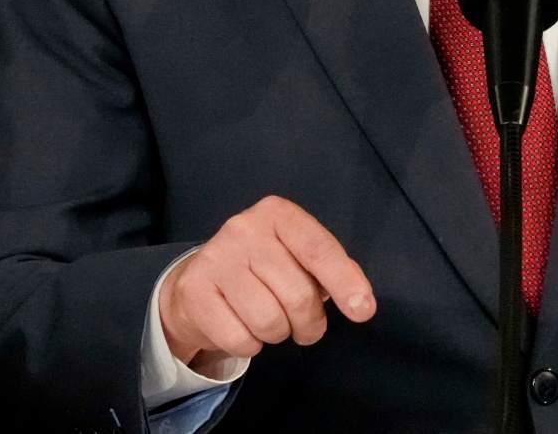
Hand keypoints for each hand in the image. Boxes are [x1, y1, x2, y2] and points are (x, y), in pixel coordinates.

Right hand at [159, 195, 375, 375]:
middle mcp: (244, 229)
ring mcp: (216, 258)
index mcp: (277, 213)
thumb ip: (328, 269)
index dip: (344, 282)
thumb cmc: (261, 268)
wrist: (199, 282)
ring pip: (269, 321)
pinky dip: (250, 345)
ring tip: (272, 323)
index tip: (363, 310)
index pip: (318, 249)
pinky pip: (240, 339)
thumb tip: (360, 301)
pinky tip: (243, 327)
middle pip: (297, 294)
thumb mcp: (295, 256)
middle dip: (310, 322)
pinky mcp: (194, 290)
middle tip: (307, 327)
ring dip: (278, 334)